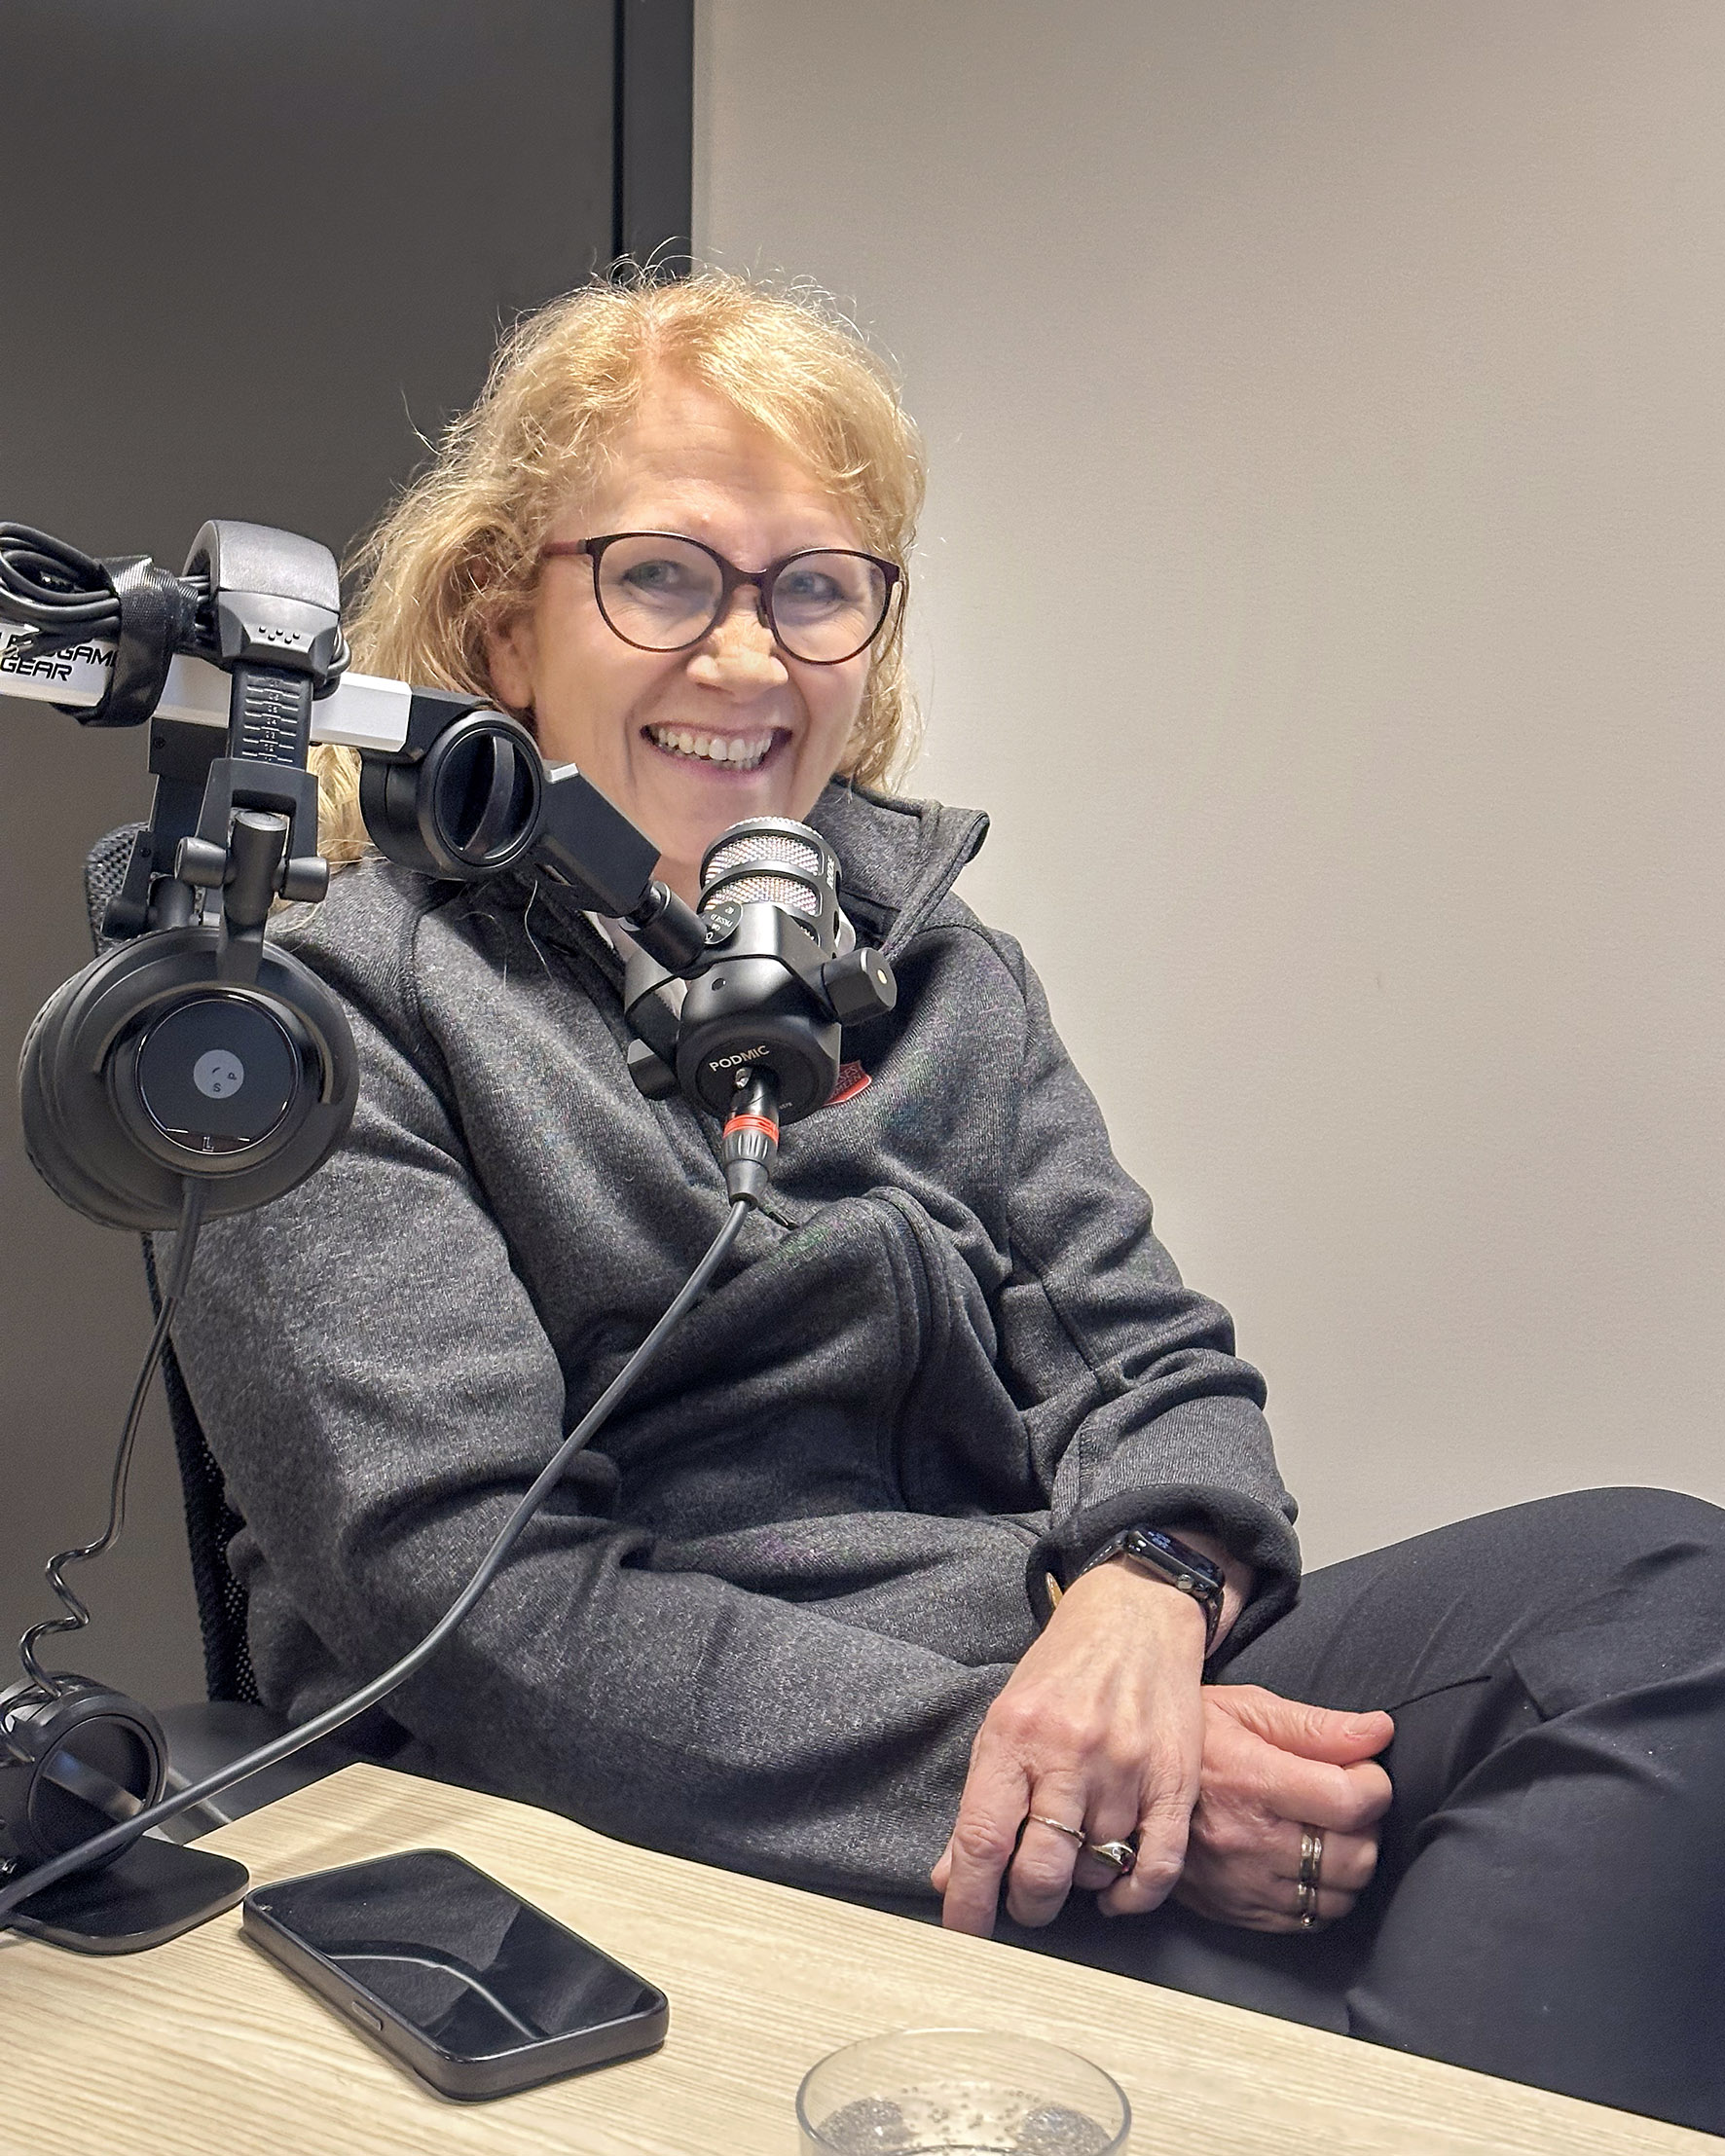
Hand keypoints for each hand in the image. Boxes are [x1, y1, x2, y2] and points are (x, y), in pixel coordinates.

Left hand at [930, 1560, 1208, 1934]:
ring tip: (1072, 1857)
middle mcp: (1070, 1753)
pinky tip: (1115, 1890)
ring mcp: (1127, 1768)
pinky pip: (1157, 1868)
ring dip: (1078, 1884)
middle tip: (1024, 1898)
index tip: (964, 1934)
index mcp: (1014, 1736)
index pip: (981, 1839)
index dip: (968, 1901)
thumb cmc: (1062, 1671)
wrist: (1138, 1616)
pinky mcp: (1175, 1780)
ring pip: (1096, 1871)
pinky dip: (1133, 1896)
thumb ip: (980, 1801)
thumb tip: (949, 1880)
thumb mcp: (1004, 1720)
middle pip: (1041, 1870)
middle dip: (1026, 1904)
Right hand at [1173, 1686, 1393, 1931]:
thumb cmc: (1188, 1739)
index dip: (1374, 1785)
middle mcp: (1247, 1839)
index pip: (1349, 1802)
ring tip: (1324, 1830)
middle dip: (1365, 1825)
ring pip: (1339, 1895)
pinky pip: (1308, 1920)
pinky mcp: (1236, 1910)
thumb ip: (1316, 1726)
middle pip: (1354, 1855)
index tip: (1366, 1774)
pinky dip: (1320, 1893)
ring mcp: (1241, 1883)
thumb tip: (1376, 1734)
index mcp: (1252, 1781)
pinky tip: (1303, 1860)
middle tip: (1346, 1800)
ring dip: (1346, 1862)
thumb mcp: (1245, 1709)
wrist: (1126, 1784)